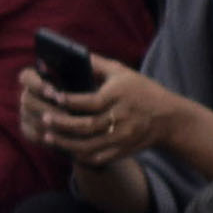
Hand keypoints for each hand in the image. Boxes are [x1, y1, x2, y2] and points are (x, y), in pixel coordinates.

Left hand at [21, 59, 178, 165]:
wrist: (169, 118)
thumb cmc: (141, 90)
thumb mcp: (123, 72)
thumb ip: (97, 64)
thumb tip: (71, 54)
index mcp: (120, 96)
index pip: (92, 101)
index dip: (70, 100)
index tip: (53, 96)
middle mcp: (122, 117)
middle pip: (87, 125)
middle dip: (62, 123)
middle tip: (43, 119)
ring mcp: (122, 136)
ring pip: (88, 145)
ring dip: (65, 143)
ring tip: (47, 136)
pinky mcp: (123, 150)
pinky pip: (97, 157)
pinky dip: (79, 155)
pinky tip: (65, 149)